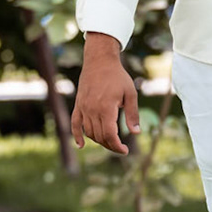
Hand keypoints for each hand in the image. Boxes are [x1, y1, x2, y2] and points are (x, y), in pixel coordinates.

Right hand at [70, 33, 138, 154]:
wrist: (99, 61)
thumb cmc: (118, 76)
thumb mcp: (130, 94)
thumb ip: (132, 114)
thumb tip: (136, 133)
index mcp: (106, 108)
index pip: (110, 135)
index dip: (117, 146)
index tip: (125, 150)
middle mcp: (92, 110)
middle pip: (100, 137)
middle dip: (111, 145)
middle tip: (121, 147)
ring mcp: (83, 108)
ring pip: (89, 132)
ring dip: (99, 141)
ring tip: (110, 143)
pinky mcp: (78, 105)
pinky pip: (75, 124)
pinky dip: (77, 135)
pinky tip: (81, 145)